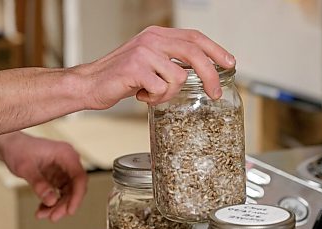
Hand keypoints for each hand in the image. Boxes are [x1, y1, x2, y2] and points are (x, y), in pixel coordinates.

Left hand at [0, 132, 87, 221]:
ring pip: (68, 193)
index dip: (77, 196)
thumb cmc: (18, 150)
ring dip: (57, 206)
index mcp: (66, 155)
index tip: (70, 211)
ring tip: (42, 215)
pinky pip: (59, 193)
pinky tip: (42, 209)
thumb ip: (38, 184)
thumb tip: (51, 201)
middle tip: (53, 217)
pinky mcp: (58, 177)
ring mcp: (64, 170)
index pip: (79, 177)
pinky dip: (51, 203)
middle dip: (64, 204)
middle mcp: (69, 162)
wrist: (10, 146)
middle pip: (75, 188)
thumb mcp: (25, 167)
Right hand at [75, 25, 235, 108]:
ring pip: (179, 77)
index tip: (230, 62)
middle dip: (210, 75)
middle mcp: (152, 39)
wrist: (91, 84)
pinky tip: (142, 96)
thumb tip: (201, 72)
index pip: (195, 37)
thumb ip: (172, 61)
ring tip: (153, 94)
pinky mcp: (136, 68)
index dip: (216, 50)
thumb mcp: (150, 62)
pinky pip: (161, 89)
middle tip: (215, 93)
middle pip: (194, 53)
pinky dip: (155, 99)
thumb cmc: (121, 76)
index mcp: (158, 35)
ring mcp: (144, 52)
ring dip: (169, 93)